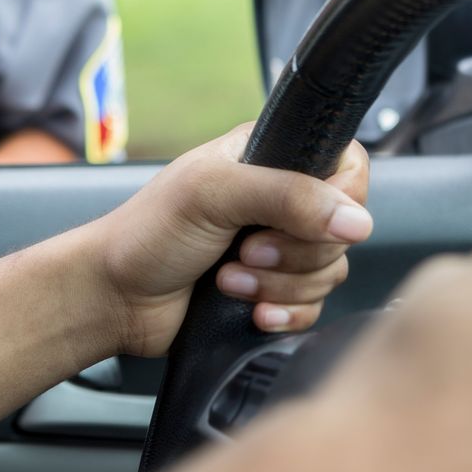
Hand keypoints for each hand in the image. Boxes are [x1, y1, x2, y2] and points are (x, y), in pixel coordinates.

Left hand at [93, 123, 371, 356]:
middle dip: (293, 253)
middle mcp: (280, 201)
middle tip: (244, 251)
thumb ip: (287, 194)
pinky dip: (284, 314)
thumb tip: (356, 221)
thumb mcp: (213, 193)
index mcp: (270, 157)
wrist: (115, 297)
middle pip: (342, 230)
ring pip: (329, 273)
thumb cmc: (147, 233)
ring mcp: (278, 250)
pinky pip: (313, 309)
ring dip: (279, 286)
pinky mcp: (273, 293)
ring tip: (228, 280)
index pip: (347, 167)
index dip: (337, 200)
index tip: (300, 220)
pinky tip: (251, 312)